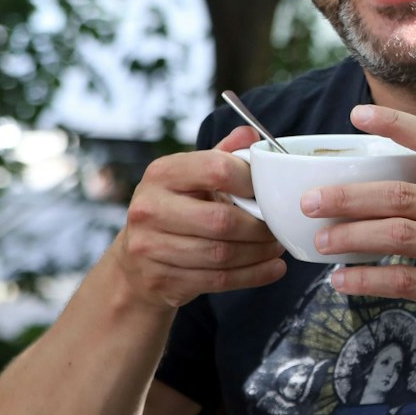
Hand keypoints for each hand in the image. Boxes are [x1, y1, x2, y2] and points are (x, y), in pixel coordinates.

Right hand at [111, 124, 287, 310]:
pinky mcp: (161, 279)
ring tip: (278, 246)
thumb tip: (251, 133)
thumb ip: (222, 156)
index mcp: (162, 173)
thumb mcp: (192, 178)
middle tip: (280, 228)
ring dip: (260, 253)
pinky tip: (273, 268)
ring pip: (222, 254)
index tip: (270, 192)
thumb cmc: (176, 210)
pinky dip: (254, 275)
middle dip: (260, 228)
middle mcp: (149, 208)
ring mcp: (150, 246)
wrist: (135, 262)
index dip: (251, 181)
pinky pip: (218, 280)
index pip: (216, 169)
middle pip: (222, 221)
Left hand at [305, 104, 415, 351]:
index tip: (358, 116)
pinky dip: (365, 279)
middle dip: (348, 197)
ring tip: (321, 241)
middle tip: (311, 201)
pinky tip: (341, 280)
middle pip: (398, 196)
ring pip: (395, 235)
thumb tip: (373, 187)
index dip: (395, 124)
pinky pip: (401, 279)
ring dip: (350, 237)